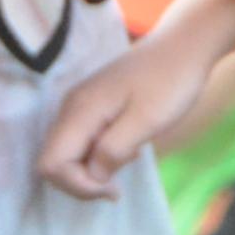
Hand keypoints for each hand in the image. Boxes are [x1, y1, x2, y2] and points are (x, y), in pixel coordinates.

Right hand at [39, 30, 219, 197]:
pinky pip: (83, 141)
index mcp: (80, 110)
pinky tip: (130, 144)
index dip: (78, 186)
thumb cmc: (171, 82)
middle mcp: (71, 107)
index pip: (50, 165)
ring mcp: (80, 105)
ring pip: (68, 154)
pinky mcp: (92, 106)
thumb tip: (92, 176)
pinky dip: (101, 153)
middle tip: (123, 176)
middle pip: (53, 162)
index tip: (115, 188)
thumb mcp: (147, 122)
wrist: (184, 46)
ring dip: (95, 167)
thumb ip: (113, 150)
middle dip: (85, 180)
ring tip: (132, 152)